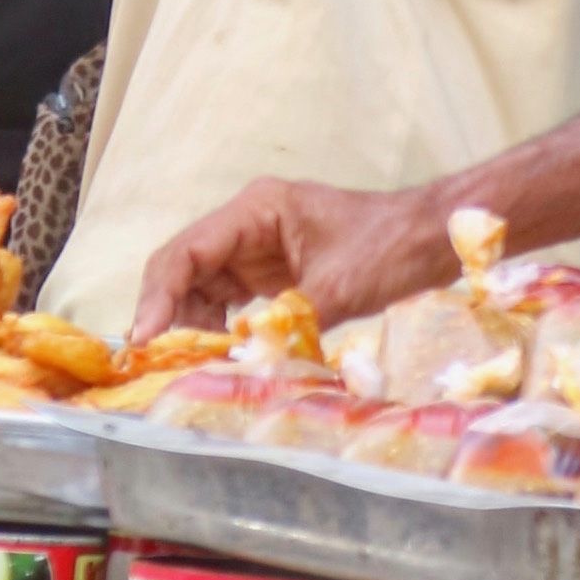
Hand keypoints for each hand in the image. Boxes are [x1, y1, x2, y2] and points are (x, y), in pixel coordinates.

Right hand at [130, 178, 449, 342]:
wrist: (434, 239)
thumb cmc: (392, 248)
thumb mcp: (339, 288)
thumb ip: (285, 323)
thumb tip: (240, 362)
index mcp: (257, 210)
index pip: (186, 252)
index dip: (159, 297)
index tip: (146, 340)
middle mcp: (248, 225)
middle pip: (183, 270)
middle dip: (167, 316)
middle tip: (155, 365)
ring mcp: (257, 249)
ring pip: (201, 289)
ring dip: (191, 328)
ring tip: (186, 369)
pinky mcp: (271, 274)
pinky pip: (228, 302)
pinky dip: (219, 330)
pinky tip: (219, 359)